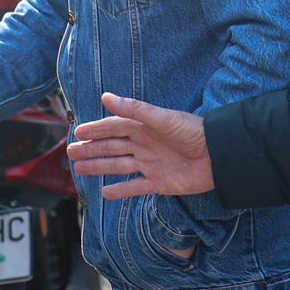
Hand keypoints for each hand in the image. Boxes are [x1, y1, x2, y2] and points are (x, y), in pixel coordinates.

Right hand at [67, 92, 214, 199]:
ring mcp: (151, 165)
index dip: (95, 130)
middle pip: (112, 147)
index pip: (113, 127)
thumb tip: (106, 96)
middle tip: (70, 152)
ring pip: (119, 166)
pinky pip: (135, 187)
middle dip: (92, 149)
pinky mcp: (159, 183)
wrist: (218, 157)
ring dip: (99, 167)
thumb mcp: (161, 118)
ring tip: (79, 168)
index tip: (77, 132)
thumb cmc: (192, 132)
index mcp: (144, 128)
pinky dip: (120, 191)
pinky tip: (105, 193)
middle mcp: (144, 146)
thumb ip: (134, 109)